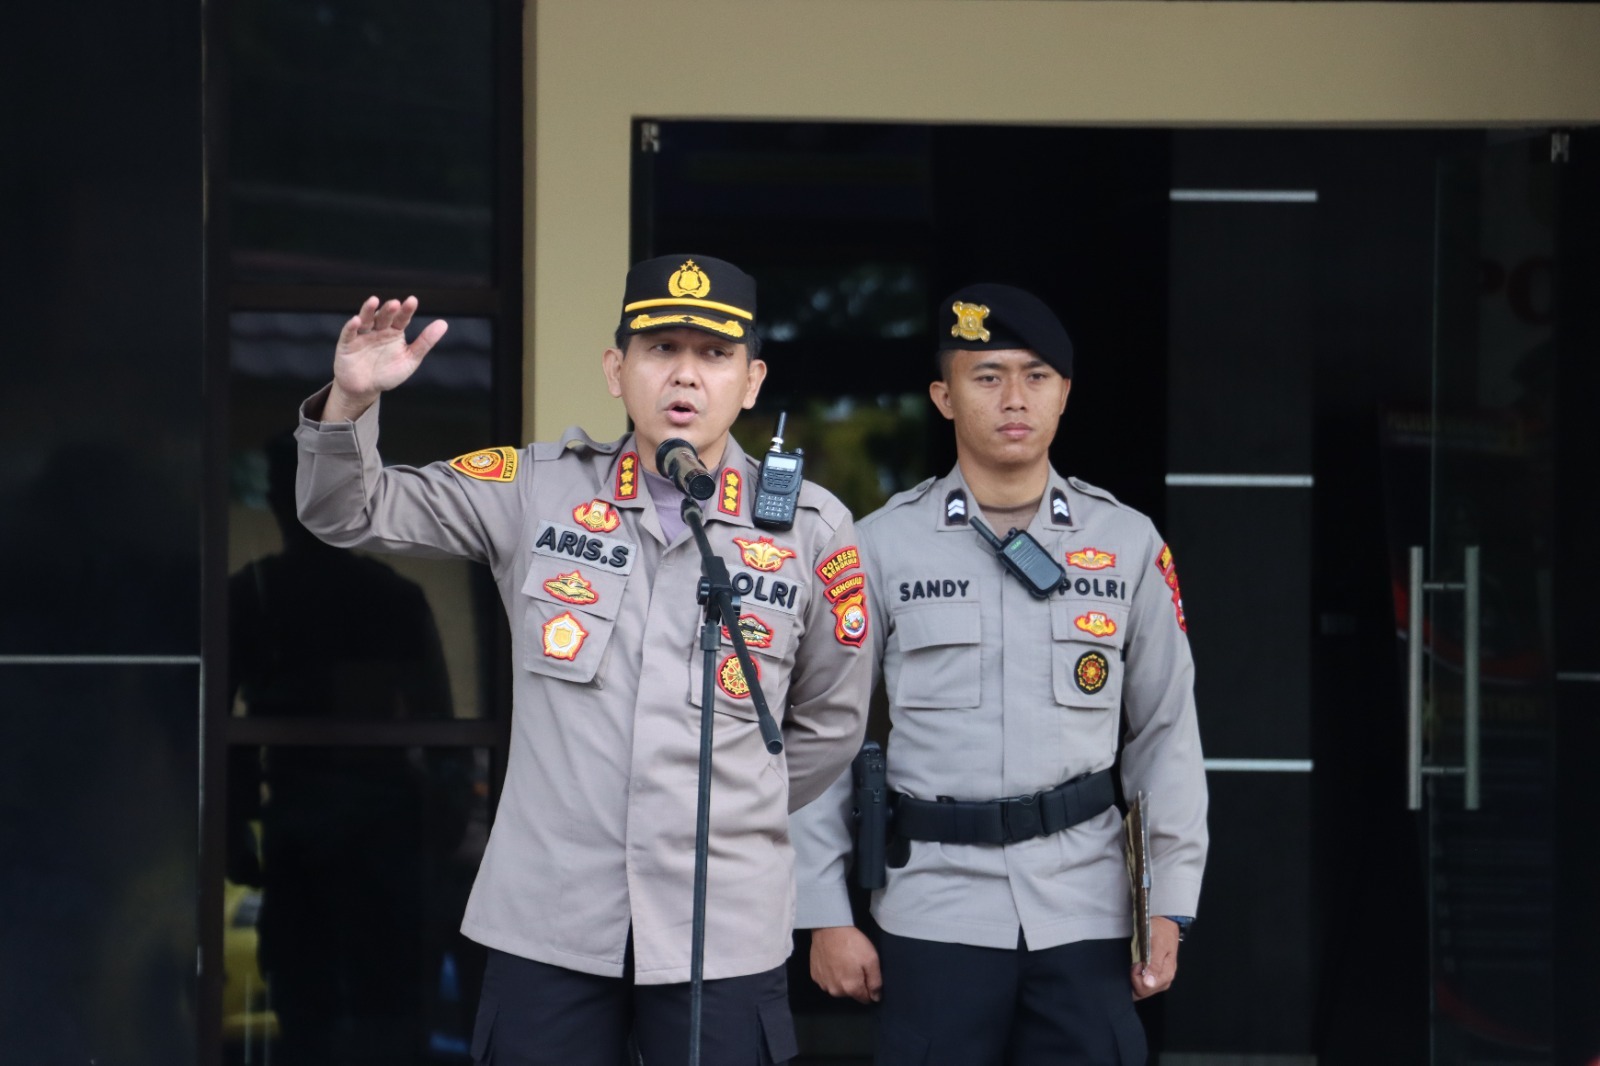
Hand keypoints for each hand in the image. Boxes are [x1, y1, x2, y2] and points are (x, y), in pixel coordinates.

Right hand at [325, 295, 448, 419]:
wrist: (365, 389)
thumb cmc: (388, 373)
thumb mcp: (410, 359)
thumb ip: (425, 342)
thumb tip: (444, 323)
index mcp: (394, 332)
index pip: (402, 318)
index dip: (406, 310)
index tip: (412, 301)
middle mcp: (378, 330)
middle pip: (384, 317)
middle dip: (389, 310)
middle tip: (395, 304)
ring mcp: (362, 335)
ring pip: (366, 320)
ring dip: (369, 311)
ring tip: (374, 301)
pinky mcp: (347, 344)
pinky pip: (349, 333)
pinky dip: (351, 327)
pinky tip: (357, 320)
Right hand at [809, 926, 881, 1003]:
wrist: (828, 927)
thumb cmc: (852, 942)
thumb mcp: (872, 960)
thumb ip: (875, 982)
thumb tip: (875, 998)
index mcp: (851, 988)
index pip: (865, 999)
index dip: (869, 988)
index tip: (867, 974)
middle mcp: (835, 991)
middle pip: (851, 994)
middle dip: (855, 983)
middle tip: (856, 964)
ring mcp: (823, 984)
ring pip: (838, 988)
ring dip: (842, 979)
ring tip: (844, 962)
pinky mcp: (815, 975)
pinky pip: (827, 980)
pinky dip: (831, 974)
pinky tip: (833, 961)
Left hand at [1130, 916, 1179, 999]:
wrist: (1165, 923)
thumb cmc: (1161, 932)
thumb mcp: (1156, 946)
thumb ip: (1154, 965)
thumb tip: (1149, 983)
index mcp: (1166, 975)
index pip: (1144, 989)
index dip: (1135, 976)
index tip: (1136, 963)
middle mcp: (1164, 980)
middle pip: (1142, 992)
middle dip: (1135, 978)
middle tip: (1137, 961)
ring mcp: (1160, 978)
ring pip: (1141, 989)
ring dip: (1135, 976)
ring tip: (1138, 961)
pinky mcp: (1155, 974)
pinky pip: (1143, 983)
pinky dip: (1137, 975)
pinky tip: (1138, 965)